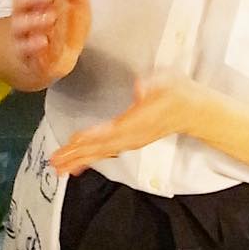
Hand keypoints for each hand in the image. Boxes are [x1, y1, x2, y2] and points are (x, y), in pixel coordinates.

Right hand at [11, 0, 89, 86]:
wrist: (53, 62)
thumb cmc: (62, 29)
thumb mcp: (74, 3)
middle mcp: (22, 12)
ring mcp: (21, 33)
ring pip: (20, 23)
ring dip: (34, 19)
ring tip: (51, 16)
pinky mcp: (23, 53)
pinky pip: (23, 48)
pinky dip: (32, 44)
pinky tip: (42, 40)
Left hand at [50, 72, 205, 175]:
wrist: (194, 112)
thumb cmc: (178, 93)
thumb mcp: (169, 81)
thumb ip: (154, 83)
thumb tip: (140, 86)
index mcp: (138, 120)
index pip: (113, 129)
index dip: (93, 136)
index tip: (74, 140)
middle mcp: (132, 136)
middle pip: (101, 147)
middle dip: (77, 154)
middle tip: (54, 161)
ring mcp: (130, 142)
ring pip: (101, 153)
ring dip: (78, 160)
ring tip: (58, 168)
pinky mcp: (129, 143)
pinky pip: (106, 154)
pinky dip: (89, 160)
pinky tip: (75, 167)